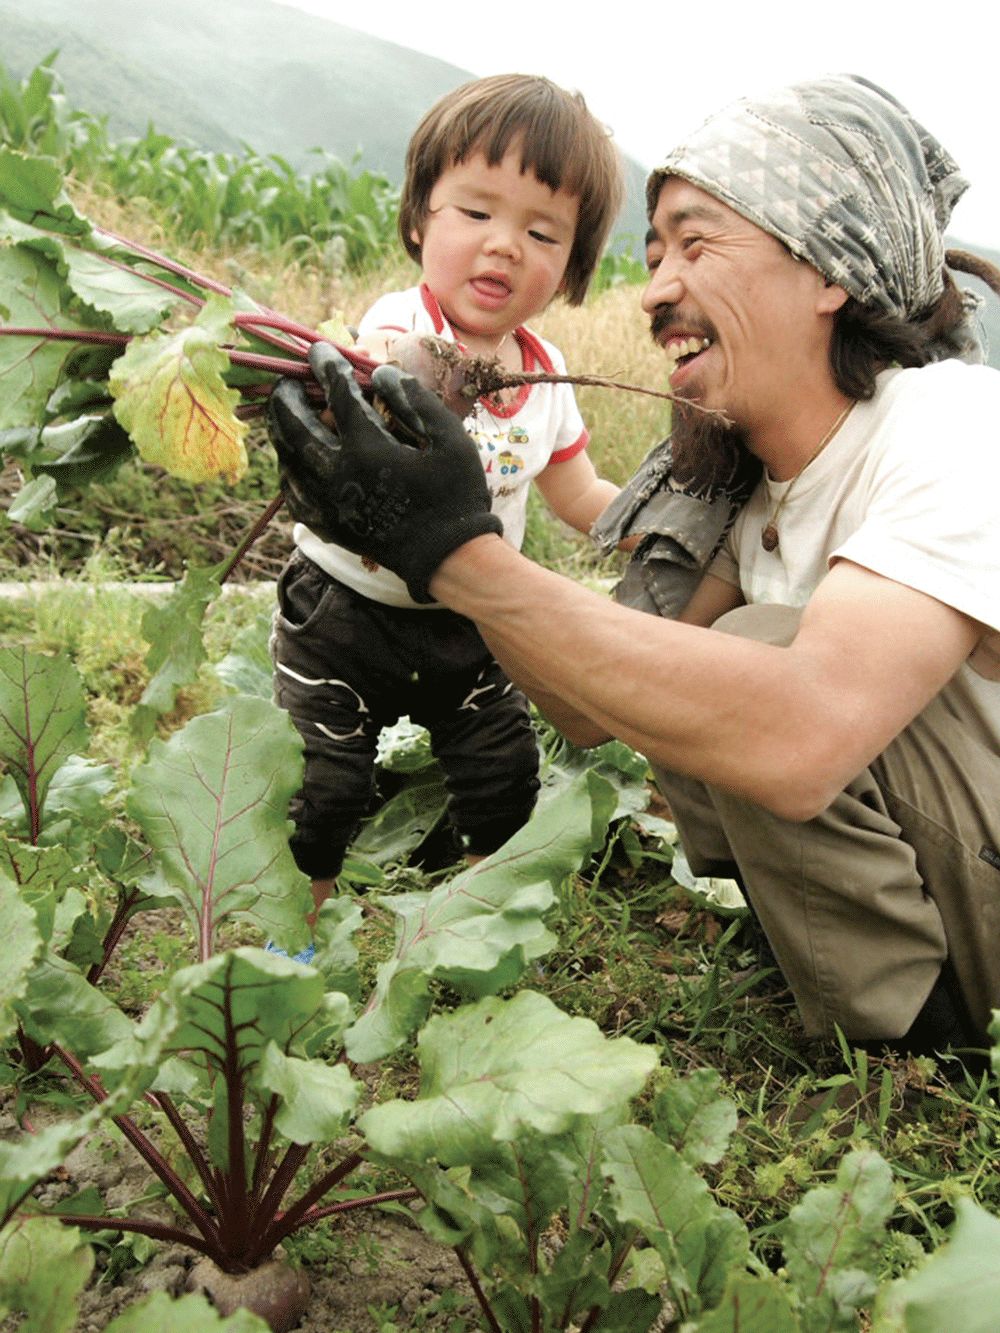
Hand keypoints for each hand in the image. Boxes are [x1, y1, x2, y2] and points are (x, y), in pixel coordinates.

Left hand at [267, 342, 501, 601]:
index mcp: (367, 449)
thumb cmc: (455, 495)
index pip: (336, 394)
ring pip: (287, 457)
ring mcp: (327, 503)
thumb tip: (382, 374)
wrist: (447, 557)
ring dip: (282, 430)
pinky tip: (295, 461)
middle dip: (287, 395)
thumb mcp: (450, 440)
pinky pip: (293, 494)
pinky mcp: (328, 525)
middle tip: (289, 381)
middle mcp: (337, 474)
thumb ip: (416, 401)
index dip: (327, 366)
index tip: (320, 349)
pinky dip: (289, 470)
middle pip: (294, 424)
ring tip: (287, 414)